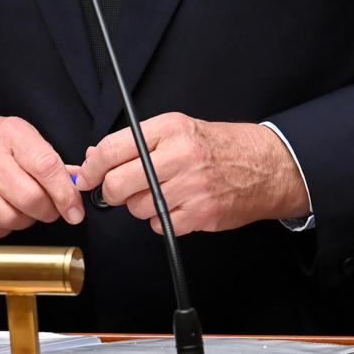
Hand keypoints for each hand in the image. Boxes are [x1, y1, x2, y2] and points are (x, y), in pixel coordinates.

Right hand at [0, 113, 84, 238]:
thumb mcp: (22, 135)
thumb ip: (50, 160)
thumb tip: (76, 182)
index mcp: (11, 135)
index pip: (46, 168)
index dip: (65, 194)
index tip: (75, 210)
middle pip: (31, 199)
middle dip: (49, 210)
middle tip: (51, 207)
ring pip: (12, 219)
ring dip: (27, 220)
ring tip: (24, 206)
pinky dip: (4, 228)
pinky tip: (4, 211)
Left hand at [74, 114, 310, 234]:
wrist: (267, 166)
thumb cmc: (221, 147)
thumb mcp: (181, 130)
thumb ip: (138, 142)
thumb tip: (94, 157)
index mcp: (170, 129)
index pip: (113, 148)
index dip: (92, 167)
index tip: (86, 176)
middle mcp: (180, 155)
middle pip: (118, 184)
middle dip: (113, 192)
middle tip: (121, 191)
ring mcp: (191, 186)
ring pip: (137, 208)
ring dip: (141, 206)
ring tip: (164, 193)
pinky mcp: (200, 213)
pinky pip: (159, 225)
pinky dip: (162, 220)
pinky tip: (179, 206)